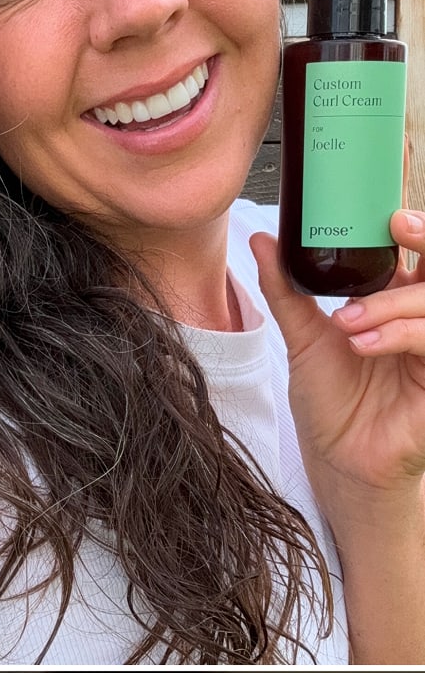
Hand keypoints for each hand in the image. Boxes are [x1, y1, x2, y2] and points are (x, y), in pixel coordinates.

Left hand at [251, 215, 424, 519]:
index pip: (417, 251)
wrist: (338, 463)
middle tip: (394, 227)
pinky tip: (365, 344)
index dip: (414, 225)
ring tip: (348, 322)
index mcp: (398, 302)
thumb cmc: (331, 405)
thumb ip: (287, 289)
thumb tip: (264, 240)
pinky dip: (400, 335)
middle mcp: (422, 320)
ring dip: (392, 302)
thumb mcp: (304, 340)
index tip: (390, 210)